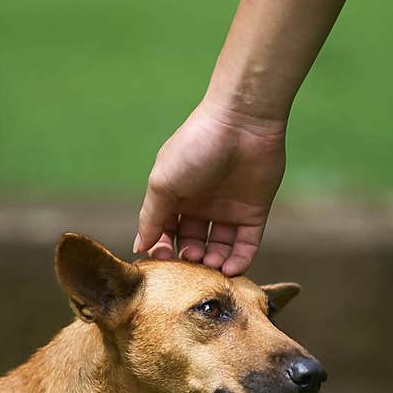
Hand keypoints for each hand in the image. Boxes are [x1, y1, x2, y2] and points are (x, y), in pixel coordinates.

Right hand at [134, 101, 285, 274]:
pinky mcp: (254, 212)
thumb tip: (138, 247)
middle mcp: (200, 205)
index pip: (165, 232)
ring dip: (213, 263)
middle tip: (190, 263)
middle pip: (192, 244)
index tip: (161, 260)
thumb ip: (151, 217)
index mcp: (175, 196)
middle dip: (189, 258)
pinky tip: (230, 269)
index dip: (162, 249)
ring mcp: (228, 210)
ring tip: (211, 265)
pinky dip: (239, 261)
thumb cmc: (195, 147)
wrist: (241, 123)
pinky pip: (246, 245)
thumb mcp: (163, 183)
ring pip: (219, 248)